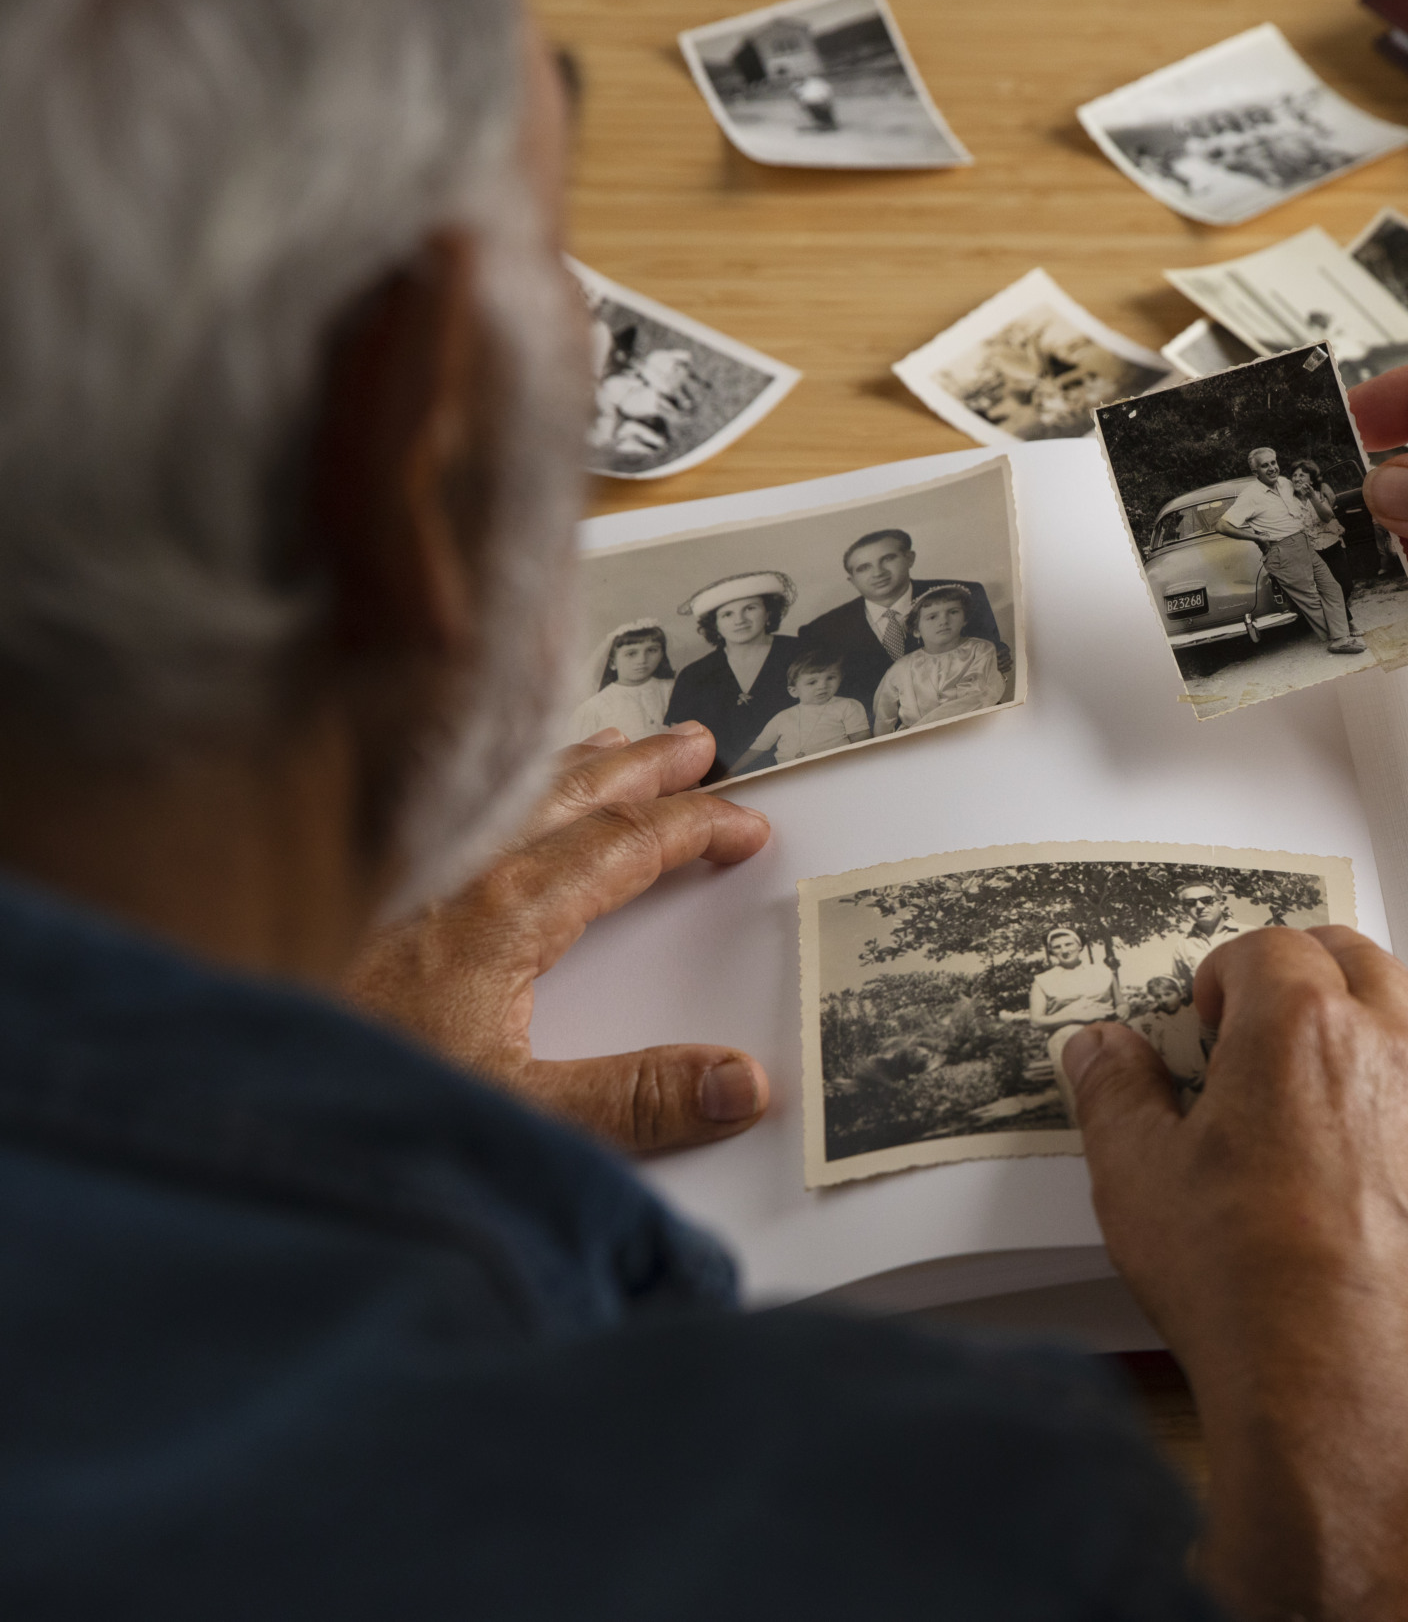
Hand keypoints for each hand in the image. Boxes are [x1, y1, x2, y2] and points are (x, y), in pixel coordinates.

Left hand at [343, 724, 774, 1154]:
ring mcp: (402, 869)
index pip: (627, 846)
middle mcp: (456, 871)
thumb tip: (737, 1081)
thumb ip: (635, 1101)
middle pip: (573, 793)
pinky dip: (494, 782)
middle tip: (696, 745)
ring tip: (612, 740)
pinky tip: (485, 792)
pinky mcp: (353, 884)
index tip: (741, 826)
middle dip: (645, 767)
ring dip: (573, 761)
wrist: (221, 1082)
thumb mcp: (518, 1112)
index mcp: (508, 912)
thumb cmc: (350, 1083)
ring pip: (508, 788)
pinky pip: (448, 802)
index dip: (695, 829)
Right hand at [1065, 927, 1407, 1621]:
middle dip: (1307, 971)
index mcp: (1296, 1027)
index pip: (1269, 948)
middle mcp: (1386, 1045)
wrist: (1336, 1380)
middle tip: (1267, 1016)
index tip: (1210, 1017)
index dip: (1229, 973)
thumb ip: (1115, 1094)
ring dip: (1384, 1012)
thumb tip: (1099, 1049)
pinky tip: (1393, 1127)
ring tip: (1342, 1055)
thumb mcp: (1137, 1178)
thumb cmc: (1241, 1282)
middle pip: (1357, 959)